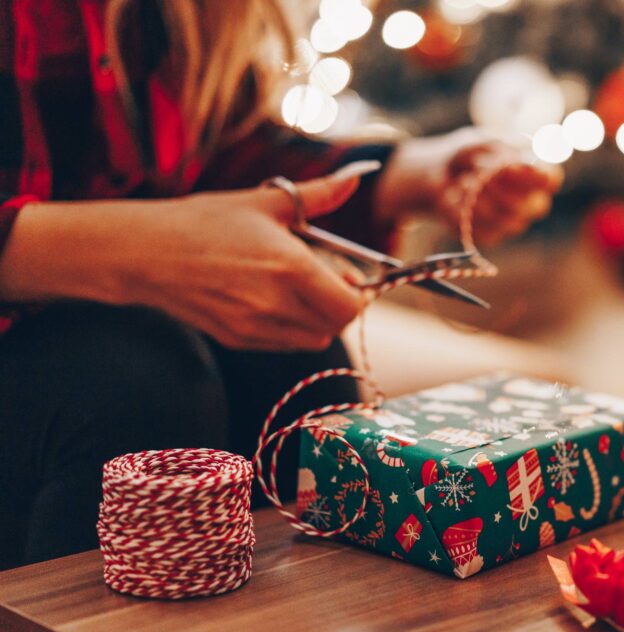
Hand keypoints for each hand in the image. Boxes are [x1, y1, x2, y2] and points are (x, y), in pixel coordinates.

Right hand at [1, 172, 366, 350]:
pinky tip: (274, 299)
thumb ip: (319, 195)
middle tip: (330, 281)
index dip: (358, 295)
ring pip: (312, 339)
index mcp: (290, 268)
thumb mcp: (265, 202)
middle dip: (341, 306)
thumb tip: (356, 176)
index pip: (349, 306)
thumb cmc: (205, 221)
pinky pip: (284, 343)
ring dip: (318, 318)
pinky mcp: (238, 339)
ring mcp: (256, 327)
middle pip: (335, 326)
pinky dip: (292, 328)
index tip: (350, 276)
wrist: (144, 253)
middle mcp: (277, 304)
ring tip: (299, 288)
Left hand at [375, 128, 562, 246]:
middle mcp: (531, 201)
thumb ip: (497, 149)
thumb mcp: (478, 141)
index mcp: (536, 173)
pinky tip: (456, 197)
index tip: (511, 166)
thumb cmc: (465, 154)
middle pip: (535, 207)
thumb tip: (513, 163)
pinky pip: (485, 231)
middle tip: (478, 170)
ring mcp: (512, 222)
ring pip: (509, 220)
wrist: (436, 173)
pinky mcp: (491, 235)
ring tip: (463, 180)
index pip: (552, 180)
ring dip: (481, 198)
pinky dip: (465, 211)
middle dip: (503, 187)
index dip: (537, 176)